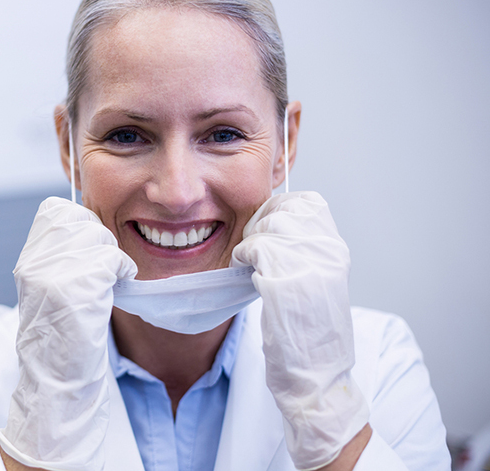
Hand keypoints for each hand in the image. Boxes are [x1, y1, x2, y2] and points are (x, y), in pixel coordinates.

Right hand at [0, 197, 136, 470]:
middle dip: (99, 240)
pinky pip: (113, 258)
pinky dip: (123, 270)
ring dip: (112, 257)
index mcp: (28, 262)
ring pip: (99, 236)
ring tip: (108, 282)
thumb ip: (64, 256)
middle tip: (102, 271)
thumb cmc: (64, 339)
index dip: (80, 225)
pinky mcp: (77, 288)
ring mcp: (53, 275)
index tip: (89, 252)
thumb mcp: (52, 289)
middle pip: (81, 219)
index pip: (55, 210)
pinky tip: (117, 288)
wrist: (58, 384)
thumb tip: (89, 223)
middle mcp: (35, 264)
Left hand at [232, 192, 368, 469]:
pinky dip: (243, 255)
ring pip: (269, 225)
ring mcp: (309, 266)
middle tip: (253, 246)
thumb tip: (273, 222)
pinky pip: (254, 247)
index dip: (281, 209)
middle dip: (262, 223)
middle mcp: (328, 254)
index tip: (267, 228)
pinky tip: (243, 270)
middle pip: (285, 209)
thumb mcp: (315, 282)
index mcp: (336, 252)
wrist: (315, 377)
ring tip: (249, 260)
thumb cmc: (309, 334)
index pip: (308, 202)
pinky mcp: (286, 281)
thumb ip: (301, 250)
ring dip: (251, 239)